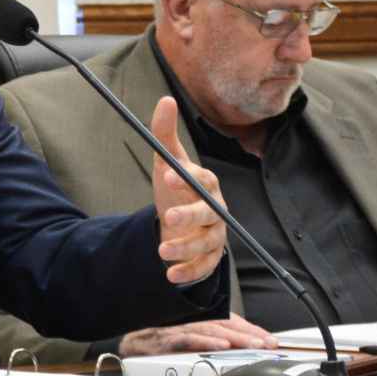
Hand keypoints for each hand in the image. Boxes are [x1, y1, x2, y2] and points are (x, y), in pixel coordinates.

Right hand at [118, 315, 276, 356]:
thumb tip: (235, 349)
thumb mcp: (183, 342)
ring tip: (254, 345)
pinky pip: (187, 340)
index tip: (271, 340)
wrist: (120, 347)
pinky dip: (205, 342)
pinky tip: (222, 347)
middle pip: (224, 326)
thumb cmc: (152, 345)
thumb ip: (205, 342)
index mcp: (195, 321)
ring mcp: (176, 330)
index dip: (250, 330)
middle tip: (269, 344)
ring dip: (235, 338)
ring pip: (210, 331)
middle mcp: (187, 322)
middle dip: (249, 335)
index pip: (228, 323)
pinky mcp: (164, 340)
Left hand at [150, 96, 227, 285]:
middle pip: (209, 212)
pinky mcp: (210, 257)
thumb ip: (164, 134)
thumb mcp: (166, 162)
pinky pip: (204, 266)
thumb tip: (166, 100)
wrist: (179, 222)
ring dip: (185, 248)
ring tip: (162, 252)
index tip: (168, 175)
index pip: (202, 179)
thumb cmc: (176, 188)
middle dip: (190, 215)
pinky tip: (171, 275)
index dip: (187, 177)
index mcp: (205, 184)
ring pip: (206, 242)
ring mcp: (214, 234)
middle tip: (169, 217)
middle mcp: (214, 209)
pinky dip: (188, 272)